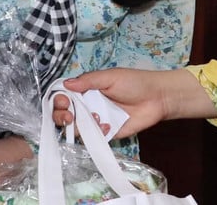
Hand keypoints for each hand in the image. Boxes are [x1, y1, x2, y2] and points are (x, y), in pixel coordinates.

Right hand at [56, 68, 216, 139]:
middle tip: (69, 115)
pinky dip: (95, 133)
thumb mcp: (110, 77)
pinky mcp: (106, 133)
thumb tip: (66, 84)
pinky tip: (106, 126)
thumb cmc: (135, 82)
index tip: (63, 101)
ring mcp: (96, 121)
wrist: (157, 98)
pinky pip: (93, 138)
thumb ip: (88, 81)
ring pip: (76, 128)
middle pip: (64, 114)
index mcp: (86, 89)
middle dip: (61, 115)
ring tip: (94, 118)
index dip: (58, 100)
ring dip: (78, 125)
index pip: (64, 96)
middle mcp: (88, 105)